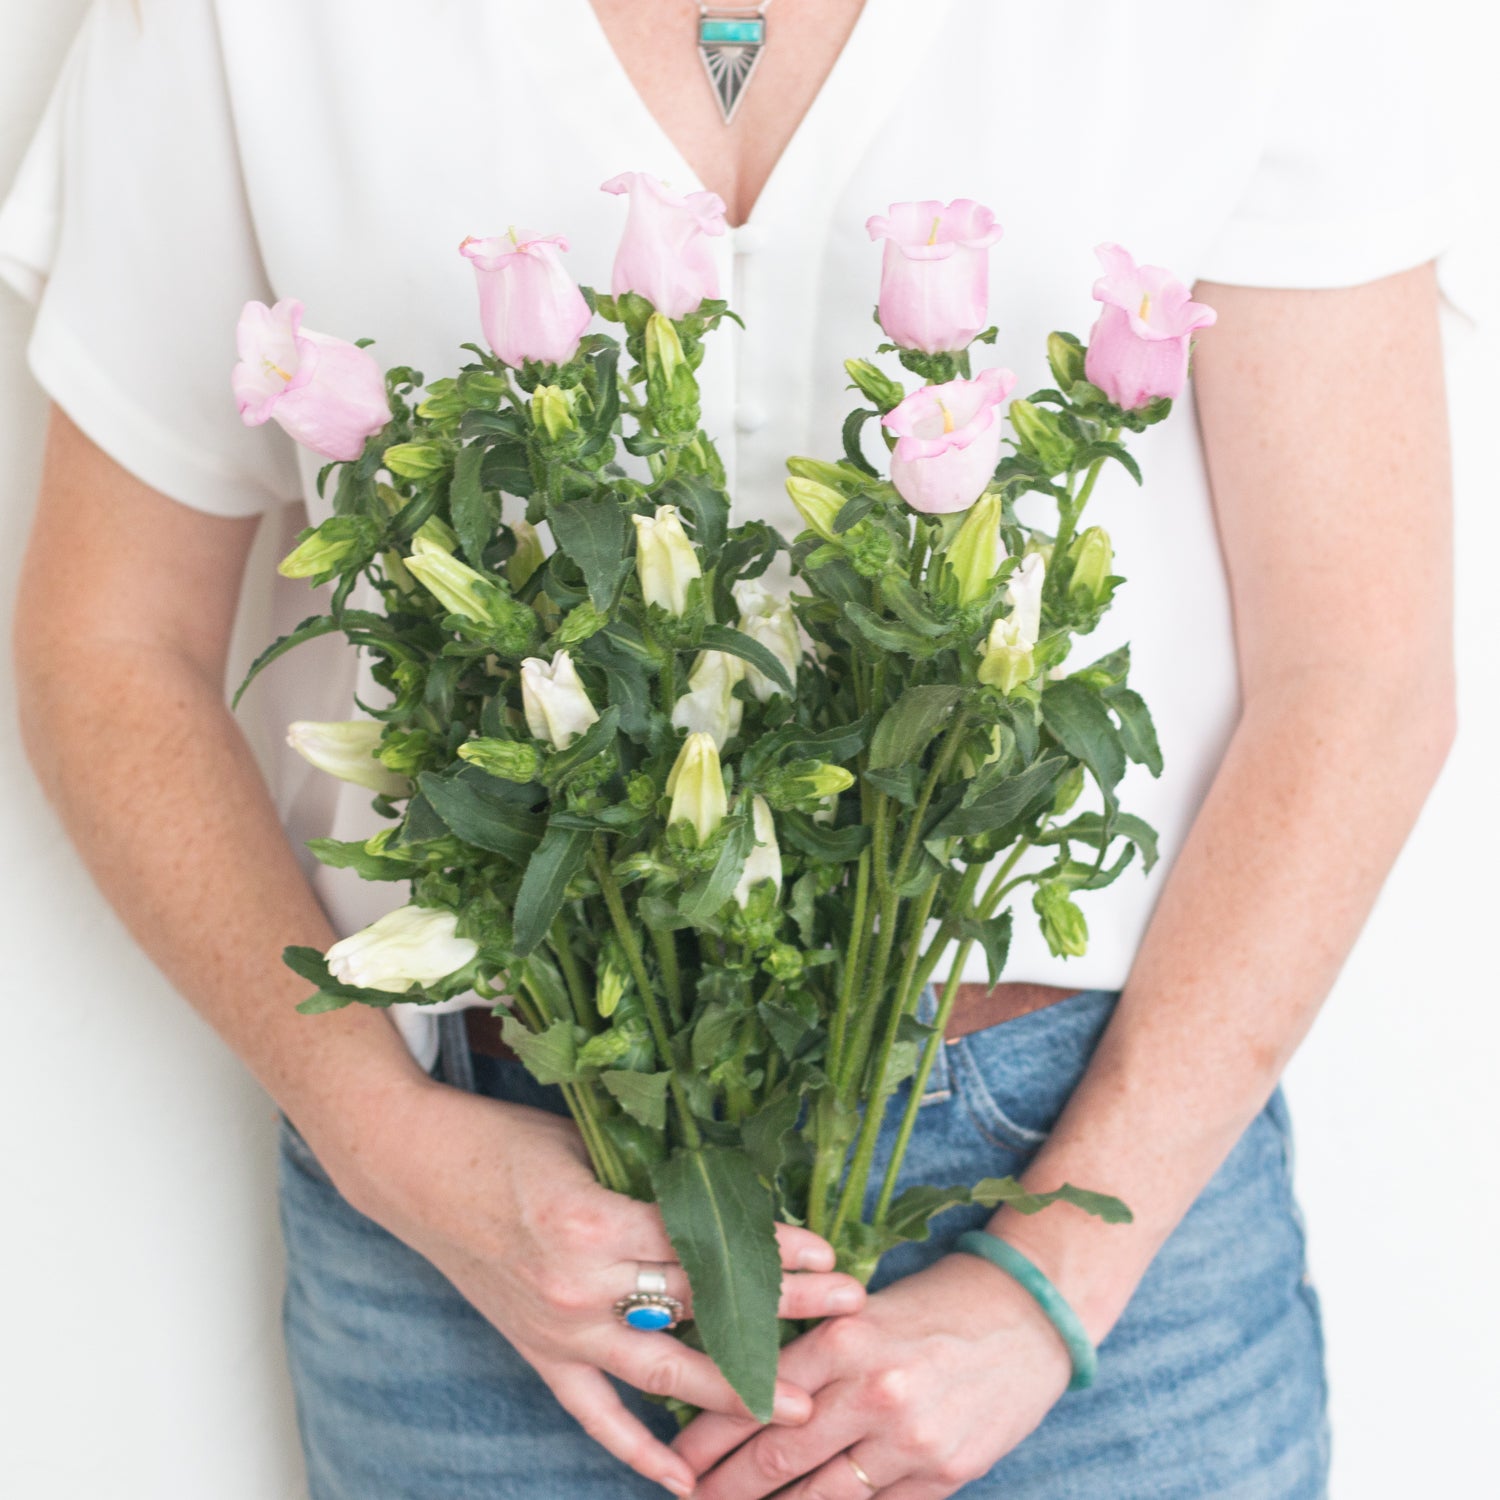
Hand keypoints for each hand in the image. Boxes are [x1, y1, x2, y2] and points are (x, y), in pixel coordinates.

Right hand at [299, 1074, 867, 1496]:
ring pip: (661, 1371)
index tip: (828, 1253)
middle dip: (780, 1312)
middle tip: (848, 1317)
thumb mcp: (585, 1144)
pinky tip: (682, 1482)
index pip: (703, 1243)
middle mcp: (578, 1283)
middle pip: (699, 1306)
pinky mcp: (535, 1352)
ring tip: (802, 1400)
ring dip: (734, 1388)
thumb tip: (729, 1196)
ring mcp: (556, 1328)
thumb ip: (649, 1179)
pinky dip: (636, 1451)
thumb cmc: (504, 1140)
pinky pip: (593, 1415)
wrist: (414, 1168)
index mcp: (593, 1219)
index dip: (770, 1250)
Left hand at [673, 1251, 1071, 1497]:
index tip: (674, 1462)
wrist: (1025, 1317)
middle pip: (778, 1458)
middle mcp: (873, 1390)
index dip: (707, 1437)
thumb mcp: (864, 1311)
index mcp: (844, 1337)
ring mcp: (910, 1440)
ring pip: (820, 1498)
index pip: (757, 1396)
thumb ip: (810, 1353)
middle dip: (724, 1489)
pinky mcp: (943, 1475)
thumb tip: (745, 1398)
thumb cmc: (932, 1307)